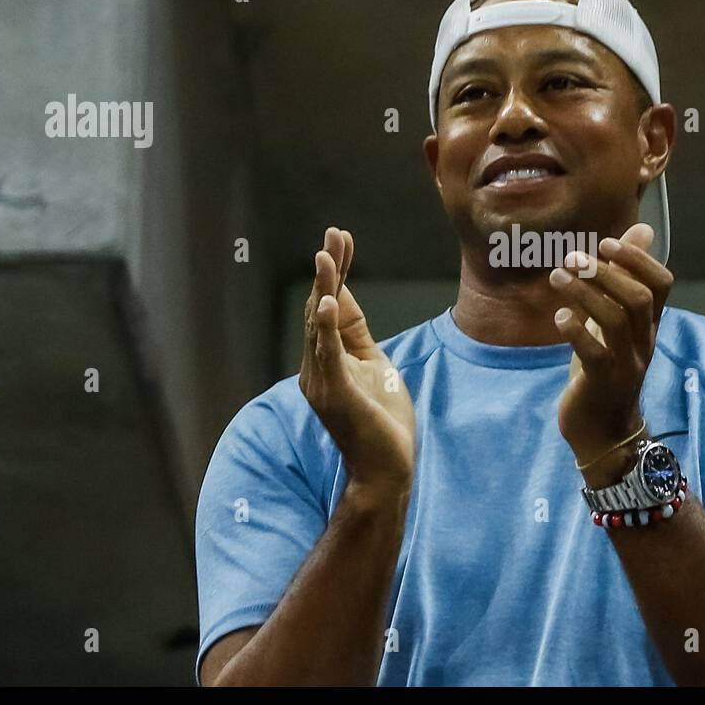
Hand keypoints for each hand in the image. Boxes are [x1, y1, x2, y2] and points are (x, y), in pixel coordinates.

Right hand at [299, 227, 415, 494]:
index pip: (331, 304)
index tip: (342, 238)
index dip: (338, 270)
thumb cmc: (382, 423)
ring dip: (325, 287)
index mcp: (330, 358)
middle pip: (321, 306)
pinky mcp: (335, 394)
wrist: (386, 470)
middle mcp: (317, 366)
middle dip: (330, 268)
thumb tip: (347, 303)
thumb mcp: (377, 367)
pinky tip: (329, 301)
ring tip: (327, 256)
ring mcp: (323, 380)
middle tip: (334, 233)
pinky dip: (326, 327)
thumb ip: (359, 337)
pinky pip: (329, 354)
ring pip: (320, 325)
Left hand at [549, 223, 672, 474]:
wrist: (602, 430)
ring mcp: (626, 363)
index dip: (638, 259)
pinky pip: (594, 353)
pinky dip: (575, 330)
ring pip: (615, 320)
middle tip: (572, 258)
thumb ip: (624, 279)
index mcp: (648, 325)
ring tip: (557, 277)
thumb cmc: (605, 368)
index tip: (607, 244)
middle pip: (638, 298)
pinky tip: (559, 318)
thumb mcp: (614, 321)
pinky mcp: (603, 382)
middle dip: (605, 272)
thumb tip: (642, 230)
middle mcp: (643, 342)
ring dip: (584, 293)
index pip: (662, 284)